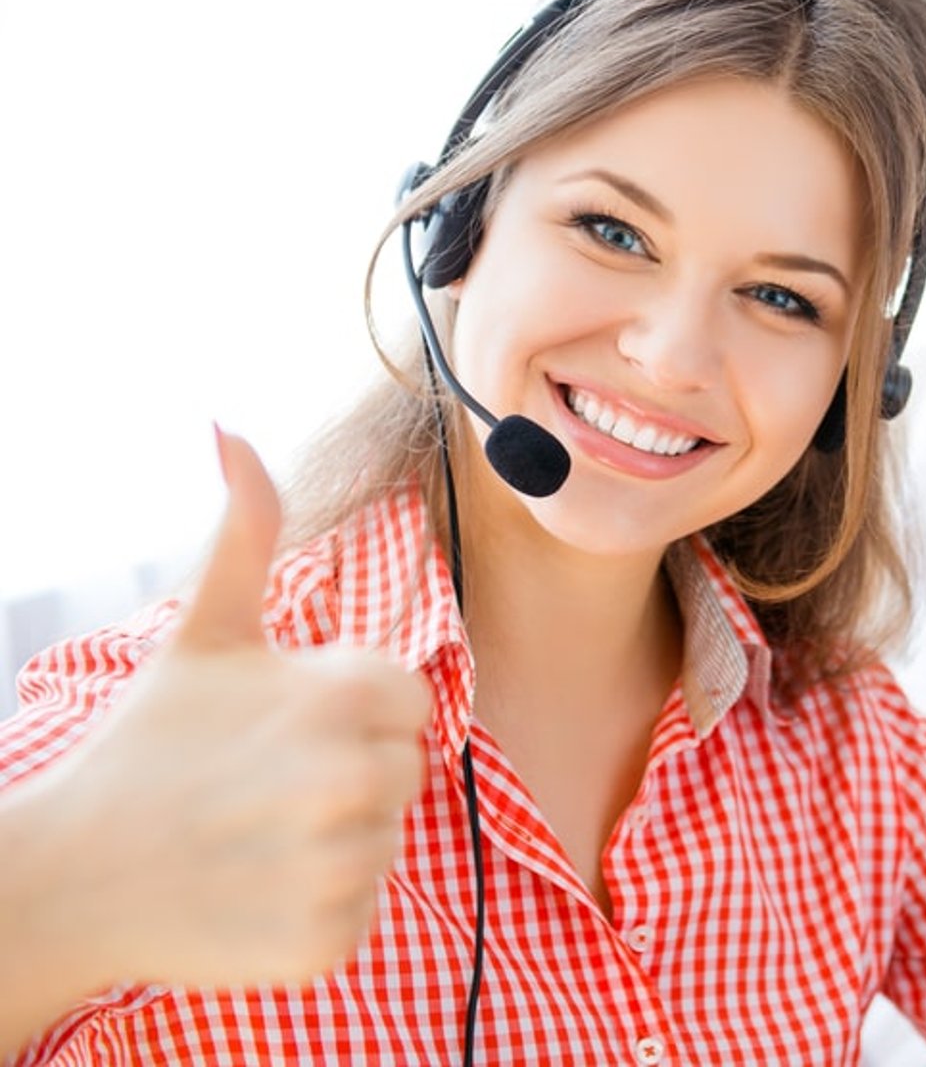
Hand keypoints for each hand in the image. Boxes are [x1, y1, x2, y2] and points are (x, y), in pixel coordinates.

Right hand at [28, 429, 432, 991]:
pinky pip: (363, 912)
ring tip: (253, 835)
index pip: (408, 703)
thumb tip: (231, 428)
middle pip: (403, 772)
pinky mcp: (328, 941)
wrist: (72, 875)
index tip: (286, 728)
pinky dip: (316, 909)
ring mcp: (341, 865)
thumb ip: (244, 529)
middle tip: (262, 786)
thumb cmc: (148, 745)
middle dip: (346, 775)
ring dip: (334, 841)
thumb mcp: (205, 631)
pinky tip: (252, 891)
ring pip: (385, 842)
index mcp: (340, 696)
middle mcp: (350, 779)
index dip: (350, 714)